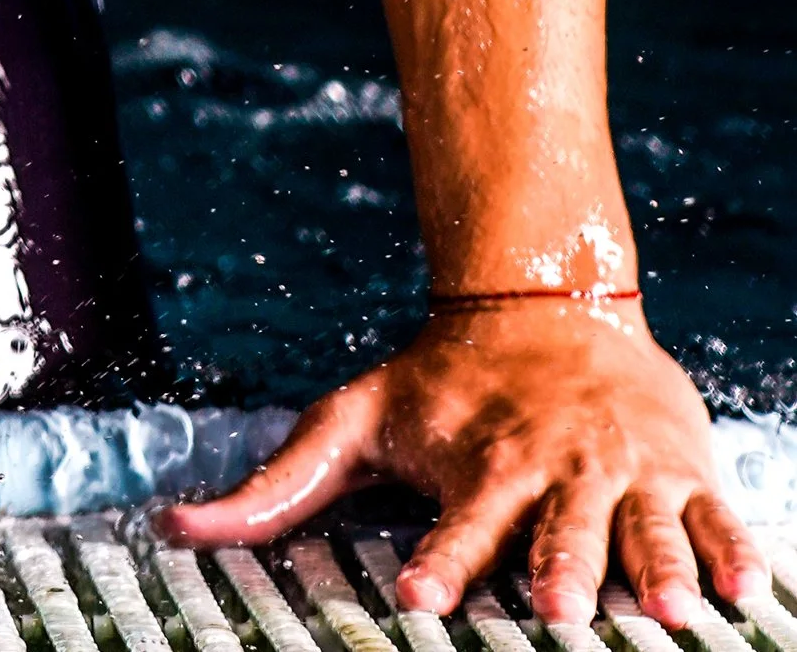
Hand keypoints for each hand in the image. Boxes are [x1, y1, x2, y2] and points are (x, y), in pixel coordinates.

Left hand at [159, 300, 768, 625]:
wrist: (543, 301)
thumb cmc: (441, 381)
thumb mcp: (354, 418)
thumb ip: (277, 485)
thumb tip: (176, 527)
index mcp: (481, 466)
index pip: (457, 525)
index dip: (440, 561)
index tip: (421, 595)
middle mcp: (552, 470)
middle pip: (558, 531)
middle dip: (561, 572)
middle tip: (557, 614)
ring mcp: (621, 469)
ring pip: (643, 526)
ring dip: (658, 570)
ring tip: (672, 614)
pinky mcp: (679, 468)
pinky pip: (714, 516)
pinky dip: (733, 552)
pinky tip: (746, 595)